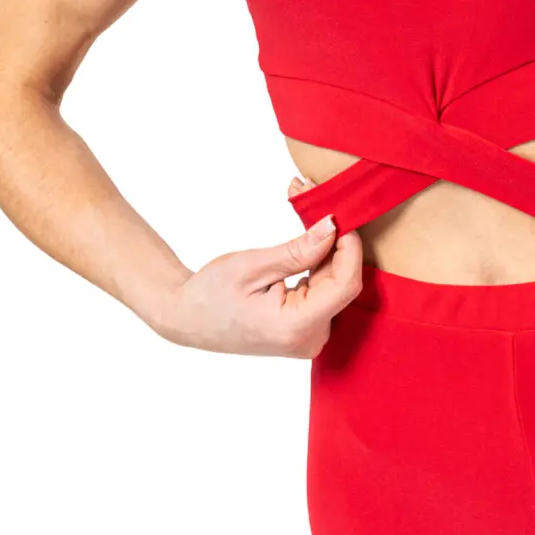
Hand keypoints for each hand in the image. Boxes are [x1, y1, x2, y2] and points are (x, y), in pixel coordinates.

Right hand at [154, 176, 361, 356]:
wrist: (186, 318)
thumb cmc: (209, 294)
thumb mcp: (252, 265)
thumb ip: (298, 250)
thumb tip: (333, 227)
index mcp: (295, 327)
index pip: (345, 284)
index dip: (349, 247)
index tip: (338, 213)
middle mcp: (309, 338)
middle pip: (341, 280)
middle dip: (333, 237)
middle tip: (313, 196)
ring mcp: (309, 335)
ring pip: (334, 280)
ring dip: (324, 244)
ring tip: (305, 204)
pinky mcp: (306, 325)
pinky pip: (323, 286)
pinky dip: (316, 259)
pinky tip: (306, 236)